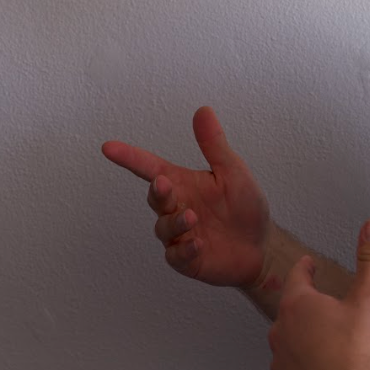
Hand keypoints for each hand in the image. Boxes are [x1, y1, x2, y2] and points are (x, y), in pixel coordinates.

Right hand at [102, 106, 271, 287]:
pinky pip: (176, 255)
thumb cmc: (244, 206)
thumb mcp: (232, 172)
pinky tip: (198, 243)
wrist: (261, 246)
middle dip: (157, 191)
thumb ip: (214, 145)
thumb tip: (203, 110)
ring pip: (163, 228)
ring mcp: (179, 235)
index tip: (108, 147)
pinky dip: (185, 249)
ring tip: (193, 218)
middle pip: (155, 198)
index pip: (149, 168)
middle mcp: (176, 208)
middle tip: (164, 184)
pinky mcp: (186, 259)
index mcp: (182, 183)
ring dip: (175, 222)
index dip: (129, 157)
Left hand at [268, 218, 369, 369]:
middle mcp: (281, 336)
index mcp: (299, 308)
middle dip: (302, 309)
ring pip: (287, 349)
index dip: (305, 269)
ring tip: (321, 346)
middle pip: (288, 315)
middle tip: (318, 307)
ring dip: (301, 345)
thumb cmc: (361, 353)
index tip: (308, 265)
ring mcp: (281, 369)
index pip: (297, 279)